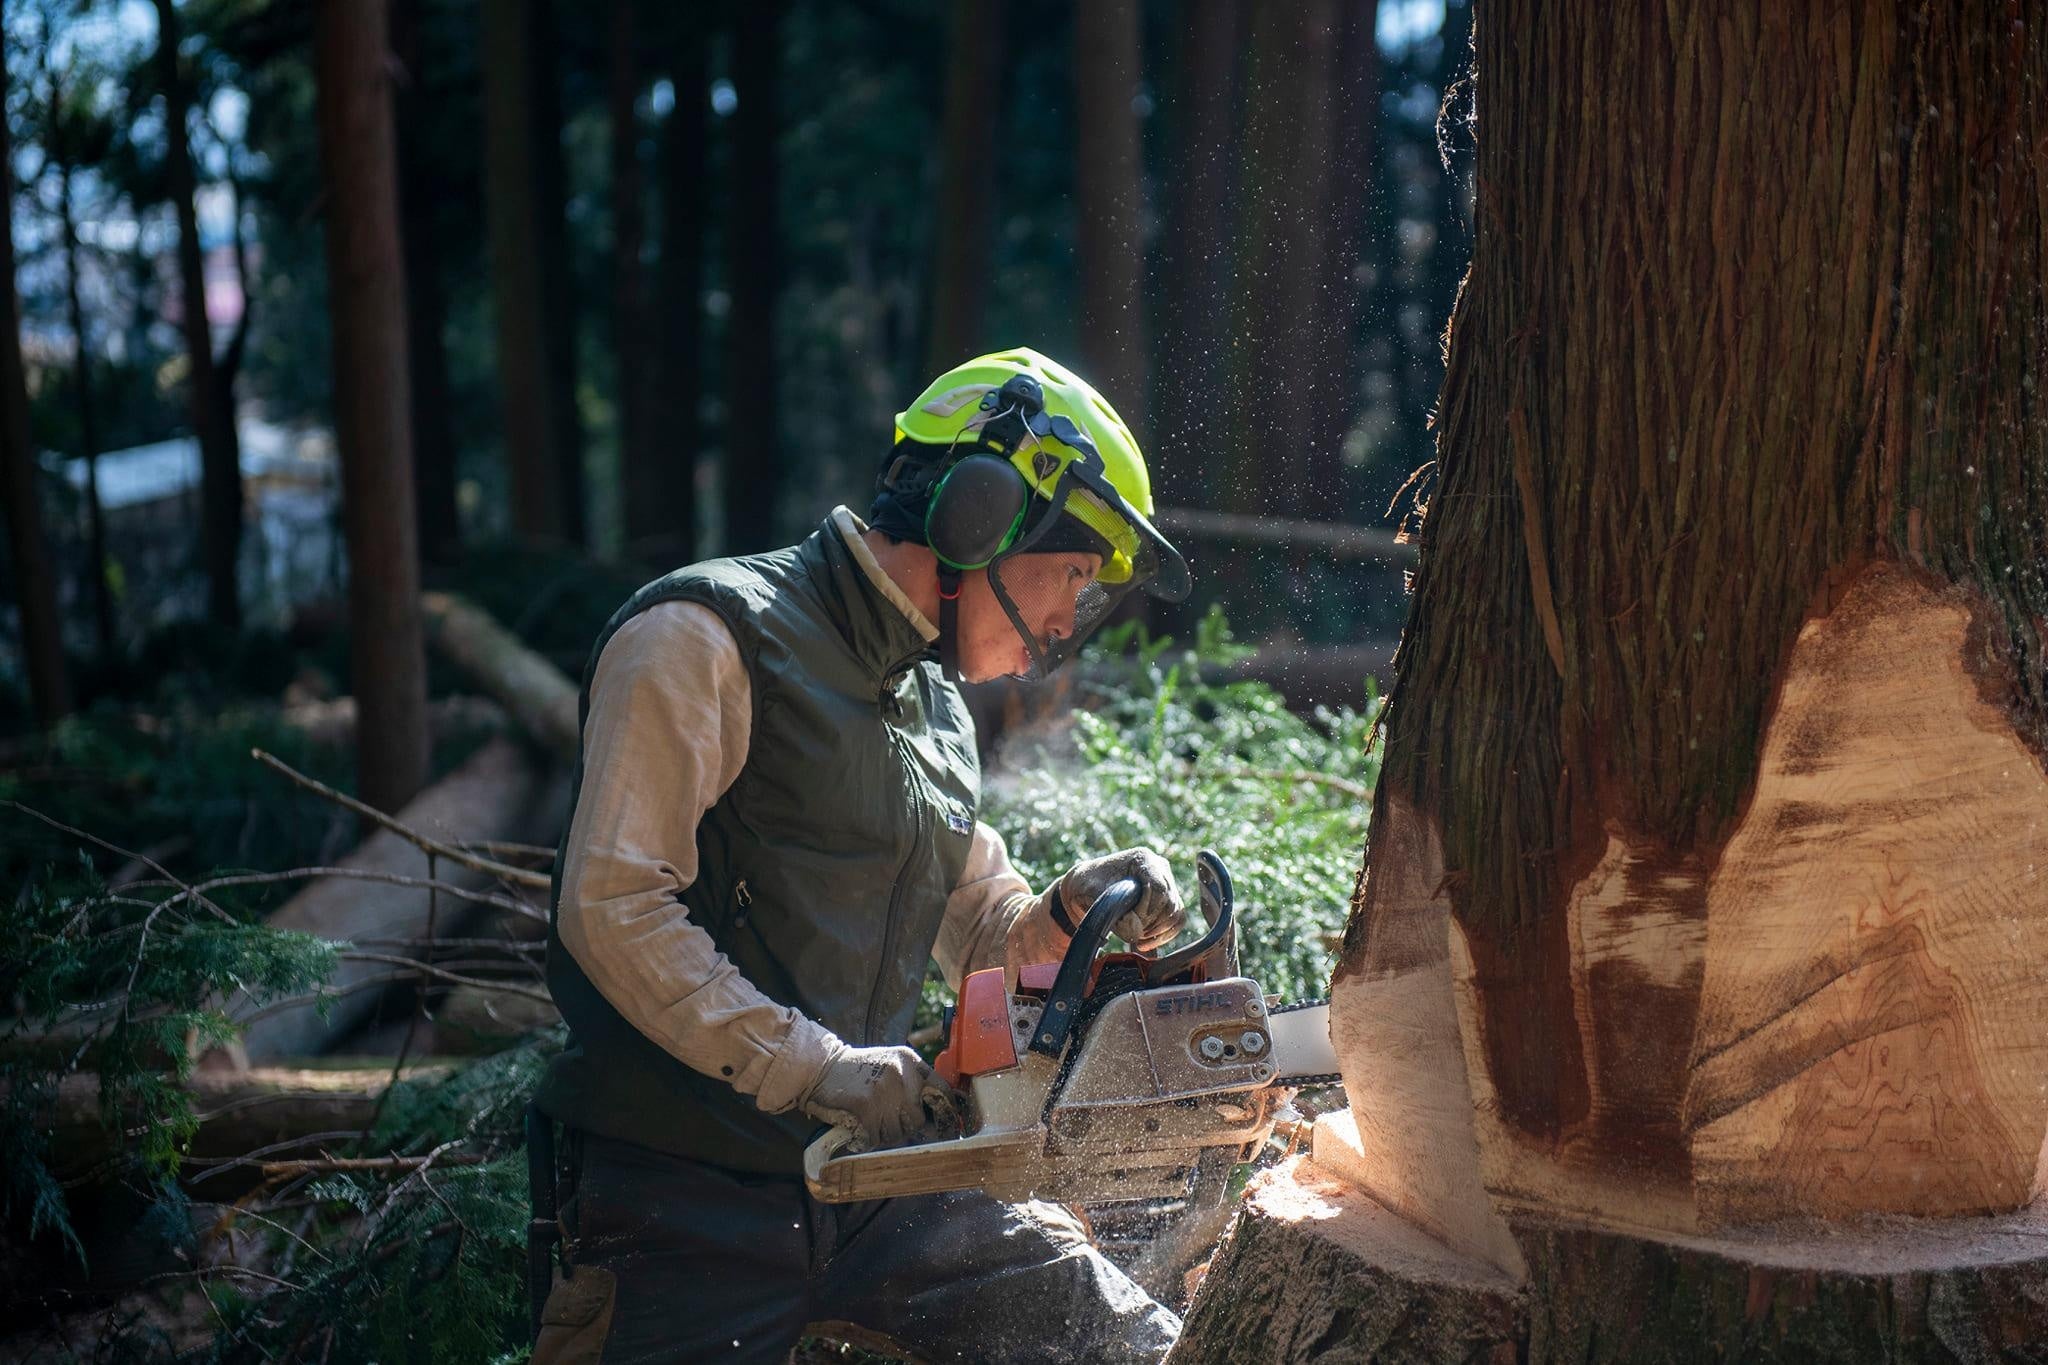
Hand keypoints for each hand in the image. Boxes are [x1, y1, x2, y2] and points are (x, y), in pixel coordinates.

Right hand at [799, 1043, 959, 1152]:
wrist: (821, 1066)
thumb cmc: (858, 1071)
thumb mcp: (891, 1064)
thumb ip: (913, 1083)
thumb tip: (937, 1118)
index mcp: (910, 1061)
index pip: (942, 1091)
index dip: (947, 1114)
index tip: (949, 1129)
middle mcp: (902, 1074)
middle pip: (919, 1120)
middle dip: (906, 1128)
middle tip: (889, 1123)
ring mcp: (885, 1091)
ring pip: (898, 1133)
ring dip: (885, 1134)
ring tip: (872, 1120)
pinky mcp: (867, 1107)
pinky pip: (878, 1138)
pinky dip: (869, 1138)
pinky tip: (861, 1125)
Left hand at [1057, 847, 1184, 951]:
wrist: (1089, 887)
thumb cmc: (1088, 885)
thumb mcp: (1090, 894)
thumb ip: (1111, 911)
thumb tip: (1134, 933)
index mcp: (1142, 859)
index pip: (1159, 888)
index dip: (1146, 911)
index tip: (1129, 921)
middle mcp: (1160, 867)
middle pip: (1170, 903)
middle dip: (1149, 923)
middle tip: (1130, 932)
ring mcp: (1167, 882)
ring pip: (1176, 914)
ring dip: (1156, 931)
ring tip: (1134, 936)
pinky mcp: (1169, 899)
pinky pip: (1177, 921)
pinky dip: (1163, 936)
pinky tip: (1144, 943)